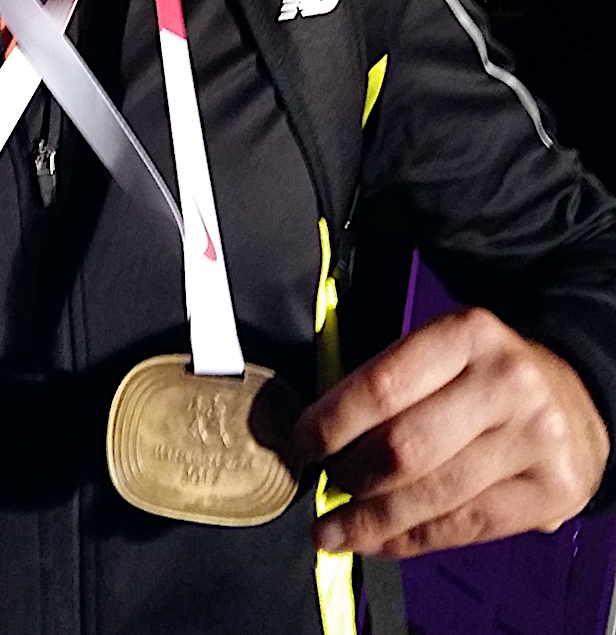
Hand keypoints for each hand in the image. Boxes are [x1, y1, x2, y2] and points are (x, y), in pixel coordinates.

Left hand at [293, 306, 609, 557]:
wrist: (575, 398)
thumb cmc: (485, 375)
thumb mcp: (442, 351)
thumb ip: (388, 380)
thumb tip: (317, 433)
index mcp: (467, 333)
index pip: (382, 385)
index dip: (331, 422)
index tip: (300, 442)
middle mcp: (505, 382)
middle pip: (405, 447)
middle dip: (350, 474)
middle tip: (323, 484)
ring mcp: (534, 439)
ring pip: (432, 495)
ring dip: (370, 520)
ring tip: (334, 529)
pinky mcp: (552, 490)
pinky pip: (464, 526)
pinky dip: (410, 540)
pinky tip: (378, 541)